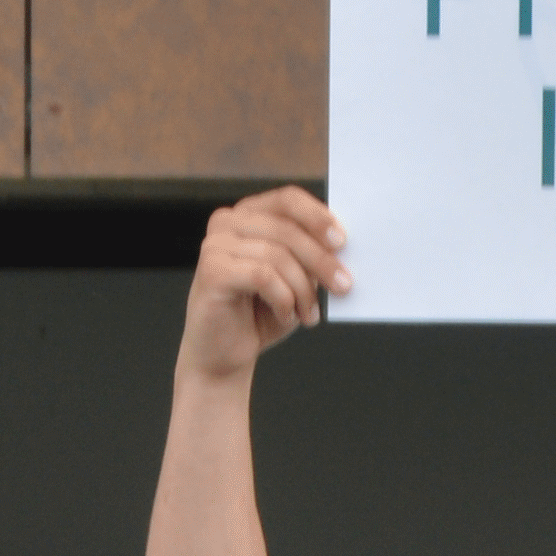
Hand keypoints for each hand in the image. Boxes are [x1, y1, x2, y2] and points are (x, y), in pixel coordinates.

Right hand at [184, 188, 349, 373]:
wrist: (224, 355)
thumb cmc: (260, 315)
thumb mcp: (294, 278)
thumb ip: (310, 255)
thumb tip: (339, 246)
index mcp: (249, 214)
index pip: (288, 200)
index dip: (318, 217)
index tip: (343, 243)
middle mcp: (227, 222)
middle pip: (287, 229)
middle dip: (321, 260)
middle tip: (343, 286)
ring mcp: (215, 245)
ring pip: (278, 256)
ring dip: (302, 290)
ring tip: (309, 315)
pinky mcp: (212, 271)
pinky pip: (263, 277)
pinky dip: (283, 299)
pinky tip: (286, 316)